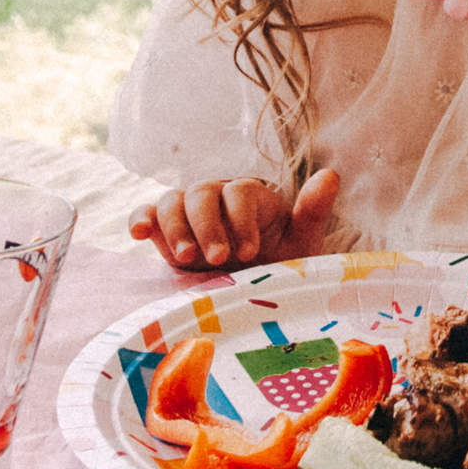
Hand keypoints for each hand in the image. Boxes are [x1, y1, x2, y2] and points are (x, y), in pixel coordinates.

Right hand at [128, 169, 339, 270]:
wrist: (248, 294)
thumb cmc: (277, 265)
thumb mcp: (299, 243)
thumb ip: (311, 211)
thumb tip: (331, 174)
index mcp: (252, 197)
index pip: (240, 191)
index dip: (242, 219)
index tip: (249, 253)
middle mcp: (218, 198)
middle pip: (203, 193)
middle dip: (208, 226)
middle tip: (216, 259)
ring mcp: (188, 213)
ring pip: (173, 200)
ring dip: (176, 227)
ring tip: (186, 259)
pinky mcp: (163, 232)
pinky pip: (146, 214)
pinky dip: (140, 218)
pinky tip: (137, 234)